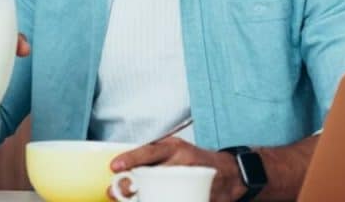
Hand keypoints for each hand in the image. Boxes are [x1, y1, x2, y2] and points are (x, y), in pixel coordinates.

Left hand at [108, 137, 244, 200]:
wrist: (229, 172)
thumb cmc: (194, 160)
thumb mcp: (174, 149)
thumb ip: (152, 156)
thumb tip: (122, 169)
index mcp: (174, 147)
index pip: (149, 150)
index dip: (131, 158)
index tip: (115, 167)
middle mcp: (184, 160)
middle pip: (154, 174)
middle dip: (132, 186)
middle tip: (119, 192)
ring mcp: (194, 179)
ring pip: (165, 192)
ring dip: (148, 198)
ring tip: (135, 200)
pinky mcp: (203, 196)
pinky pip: (183, 200)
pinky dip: (168, 201)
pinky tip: (161, 200)